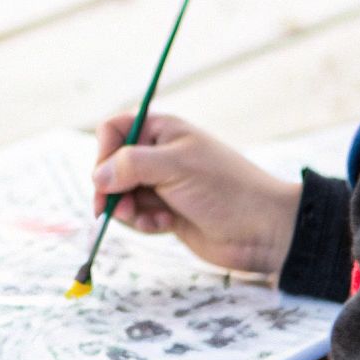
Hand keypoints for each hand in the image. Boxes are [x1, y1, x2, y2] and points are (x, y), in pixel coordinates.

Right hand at [92, 112, 302, 275]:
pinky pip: (137, 216)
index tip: (105, 177)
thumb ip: (131, 165)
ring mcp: (163, 185)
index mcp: (163, 131)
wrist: (263, 230)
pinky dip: (143, 223)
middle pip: (112, 166)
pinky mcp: (166, 212)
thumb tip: (97, 177)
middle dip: (111, 188)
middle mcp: (159, 155)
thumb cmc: (226, 190)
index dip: (103, 151)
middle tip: (115, 208)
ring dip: (128, 210)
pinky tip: (165, 225)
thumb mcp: (176, 167)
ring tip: (151, 218)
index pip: (114, 129)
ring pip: (121, 194)